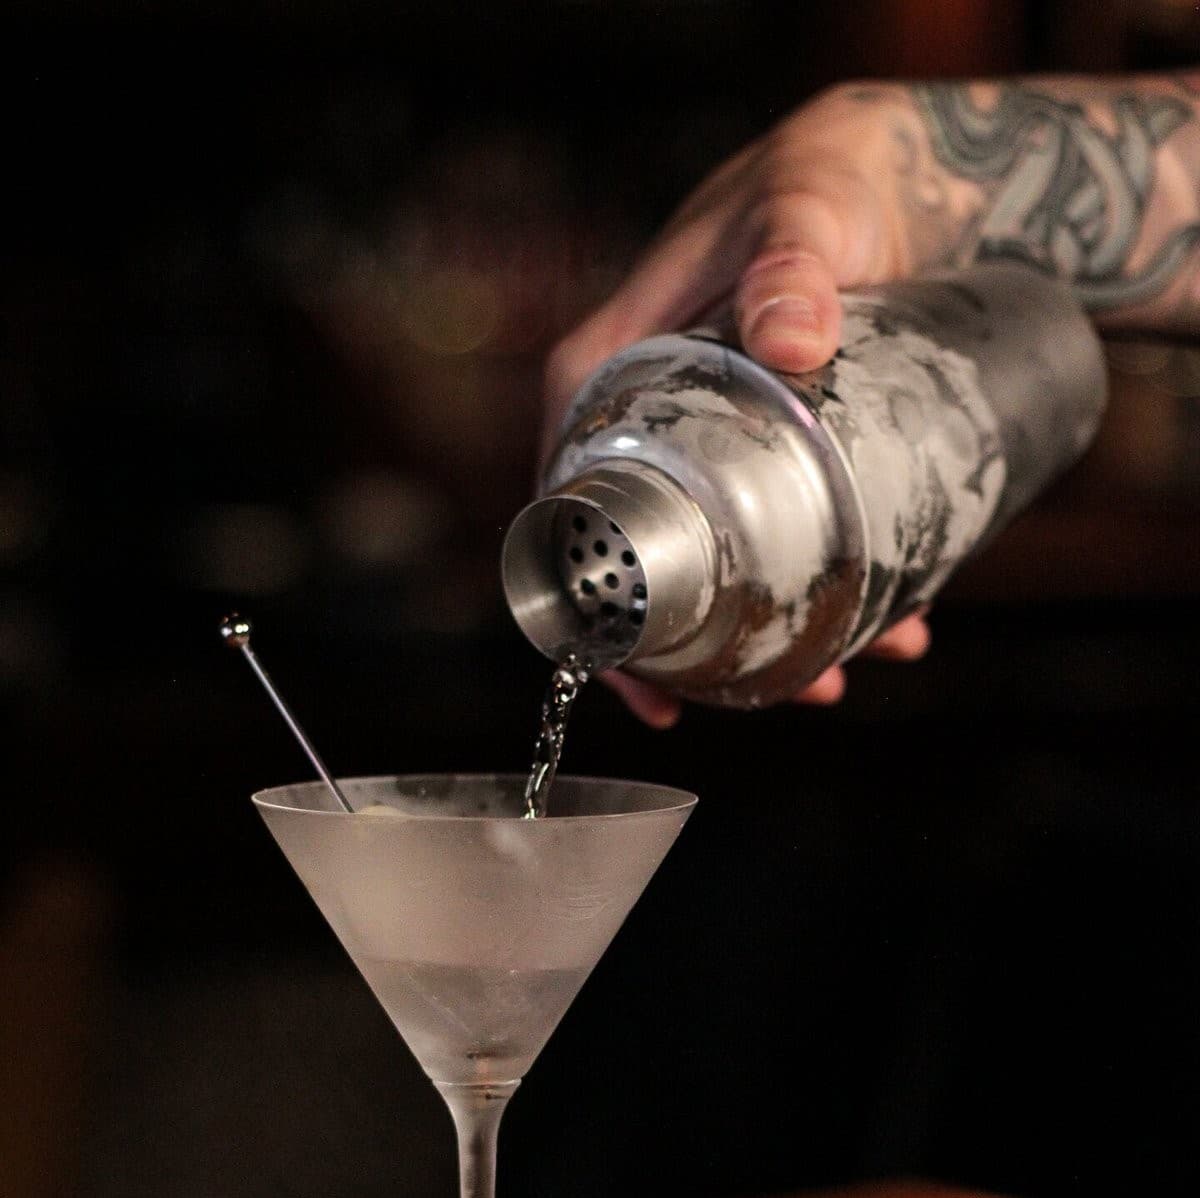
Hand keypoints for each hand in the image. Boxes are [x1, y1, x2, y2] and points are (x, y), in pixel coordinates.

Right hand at [542, 84, 936, 721]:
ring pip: (725, 565)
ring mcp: (717, 450)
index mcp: (611, 371)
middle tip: (777, 693)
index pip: (567, 500)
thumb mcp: (801, 213)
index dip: (587, 605)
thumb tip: (792, 336)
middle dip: (708, 648)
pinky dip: (831, 592)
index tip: (636, 676)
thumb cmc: (822, 180)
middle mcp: (652, 422)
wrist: (898, 178)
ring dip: (779, 635)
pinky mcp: (776, 461)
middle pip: (651, 560)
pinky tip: (892, 625)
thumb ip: (789, 263)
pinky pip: (784, 541)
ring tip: (841, 676)